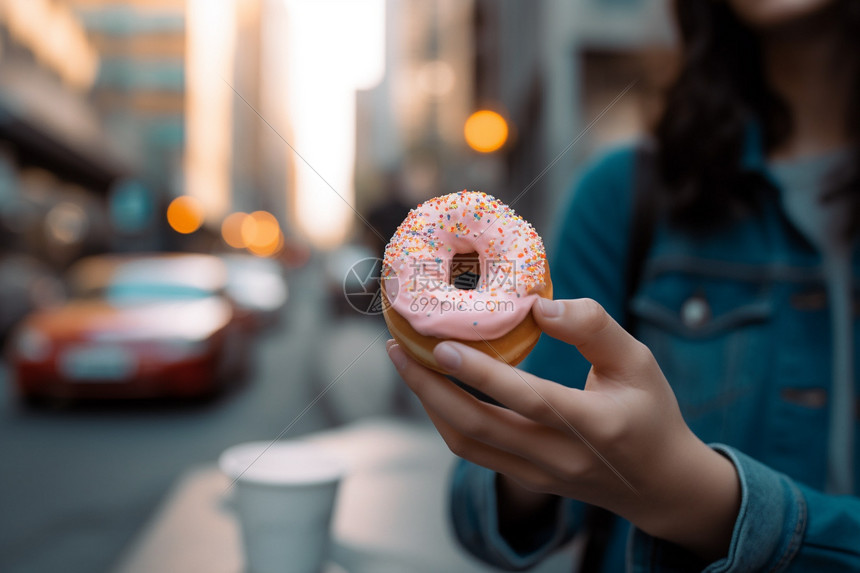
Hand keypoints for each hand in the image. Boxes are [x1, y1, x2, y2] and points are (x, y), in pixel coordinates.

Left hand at [386, 297, 739, 560]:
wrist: (659, 484)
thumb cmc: (650, 413)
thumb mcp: (638, 361)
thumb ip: (594, 328)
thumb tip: (538, 305)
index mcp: (596, 425)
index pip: (529, 399)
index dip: (481, 374)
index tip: (441, 344)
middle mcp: (561, 457)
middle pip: (479, 428)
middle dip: (429, 388)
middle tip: (398, 349)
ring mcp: (539, 475)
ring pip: (467, 444)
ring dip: (430, 404)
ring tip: (406, 362)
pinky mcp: (525, 480)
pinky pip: (474, 450)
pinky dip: (446, 418)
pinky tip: (434, 386)